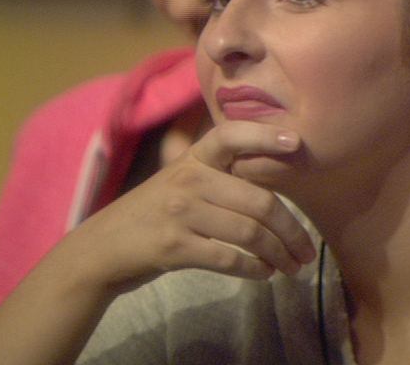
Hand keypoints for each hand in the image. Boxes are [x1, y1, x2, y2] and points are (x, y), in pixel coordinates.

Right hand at [50, 120, 316, 295]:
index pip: (231, 135)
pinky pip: (229, 258)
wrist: (101, 249)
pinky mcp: (173, 247)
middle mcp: (188, 179)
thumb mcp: (182, 182)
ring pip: (250, 233)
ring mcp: (179, 212)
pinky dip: (255, 269)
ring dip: (279, 254)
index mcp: (193, 158)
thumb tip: (280, 184)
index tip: (297, 143)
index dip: (265, 136)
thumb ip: (221, 176)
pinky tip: (265, 273)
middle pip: (259, 201)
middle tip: (307, 250)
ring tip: (292, 266)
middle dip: (292, 230)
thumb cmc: (155, 213)